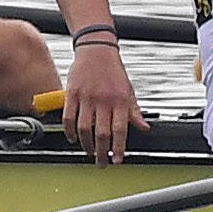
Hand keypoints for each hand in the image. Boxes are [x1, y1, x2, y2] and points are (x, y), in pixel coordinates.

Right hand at [61, 39, 147, 165]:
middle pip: (102, 133)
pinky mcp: (72, 93)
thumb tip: (144, 127)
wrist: (96, 48)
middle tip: (101, 163)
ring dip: (86, 144)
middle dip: (102, 153)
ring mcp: (86, 97)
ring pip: (84, 128)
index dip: (119, 148)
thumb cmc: (113, 70)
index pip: (120, 130)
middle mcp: (104, 99)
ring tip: (89, 151)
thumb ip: (134, 111)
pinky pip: (68, 117)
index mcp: (120, 100)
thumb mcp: (129, 90)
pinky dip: (70, 131)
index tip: (117, 160)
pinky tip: (73, 138)